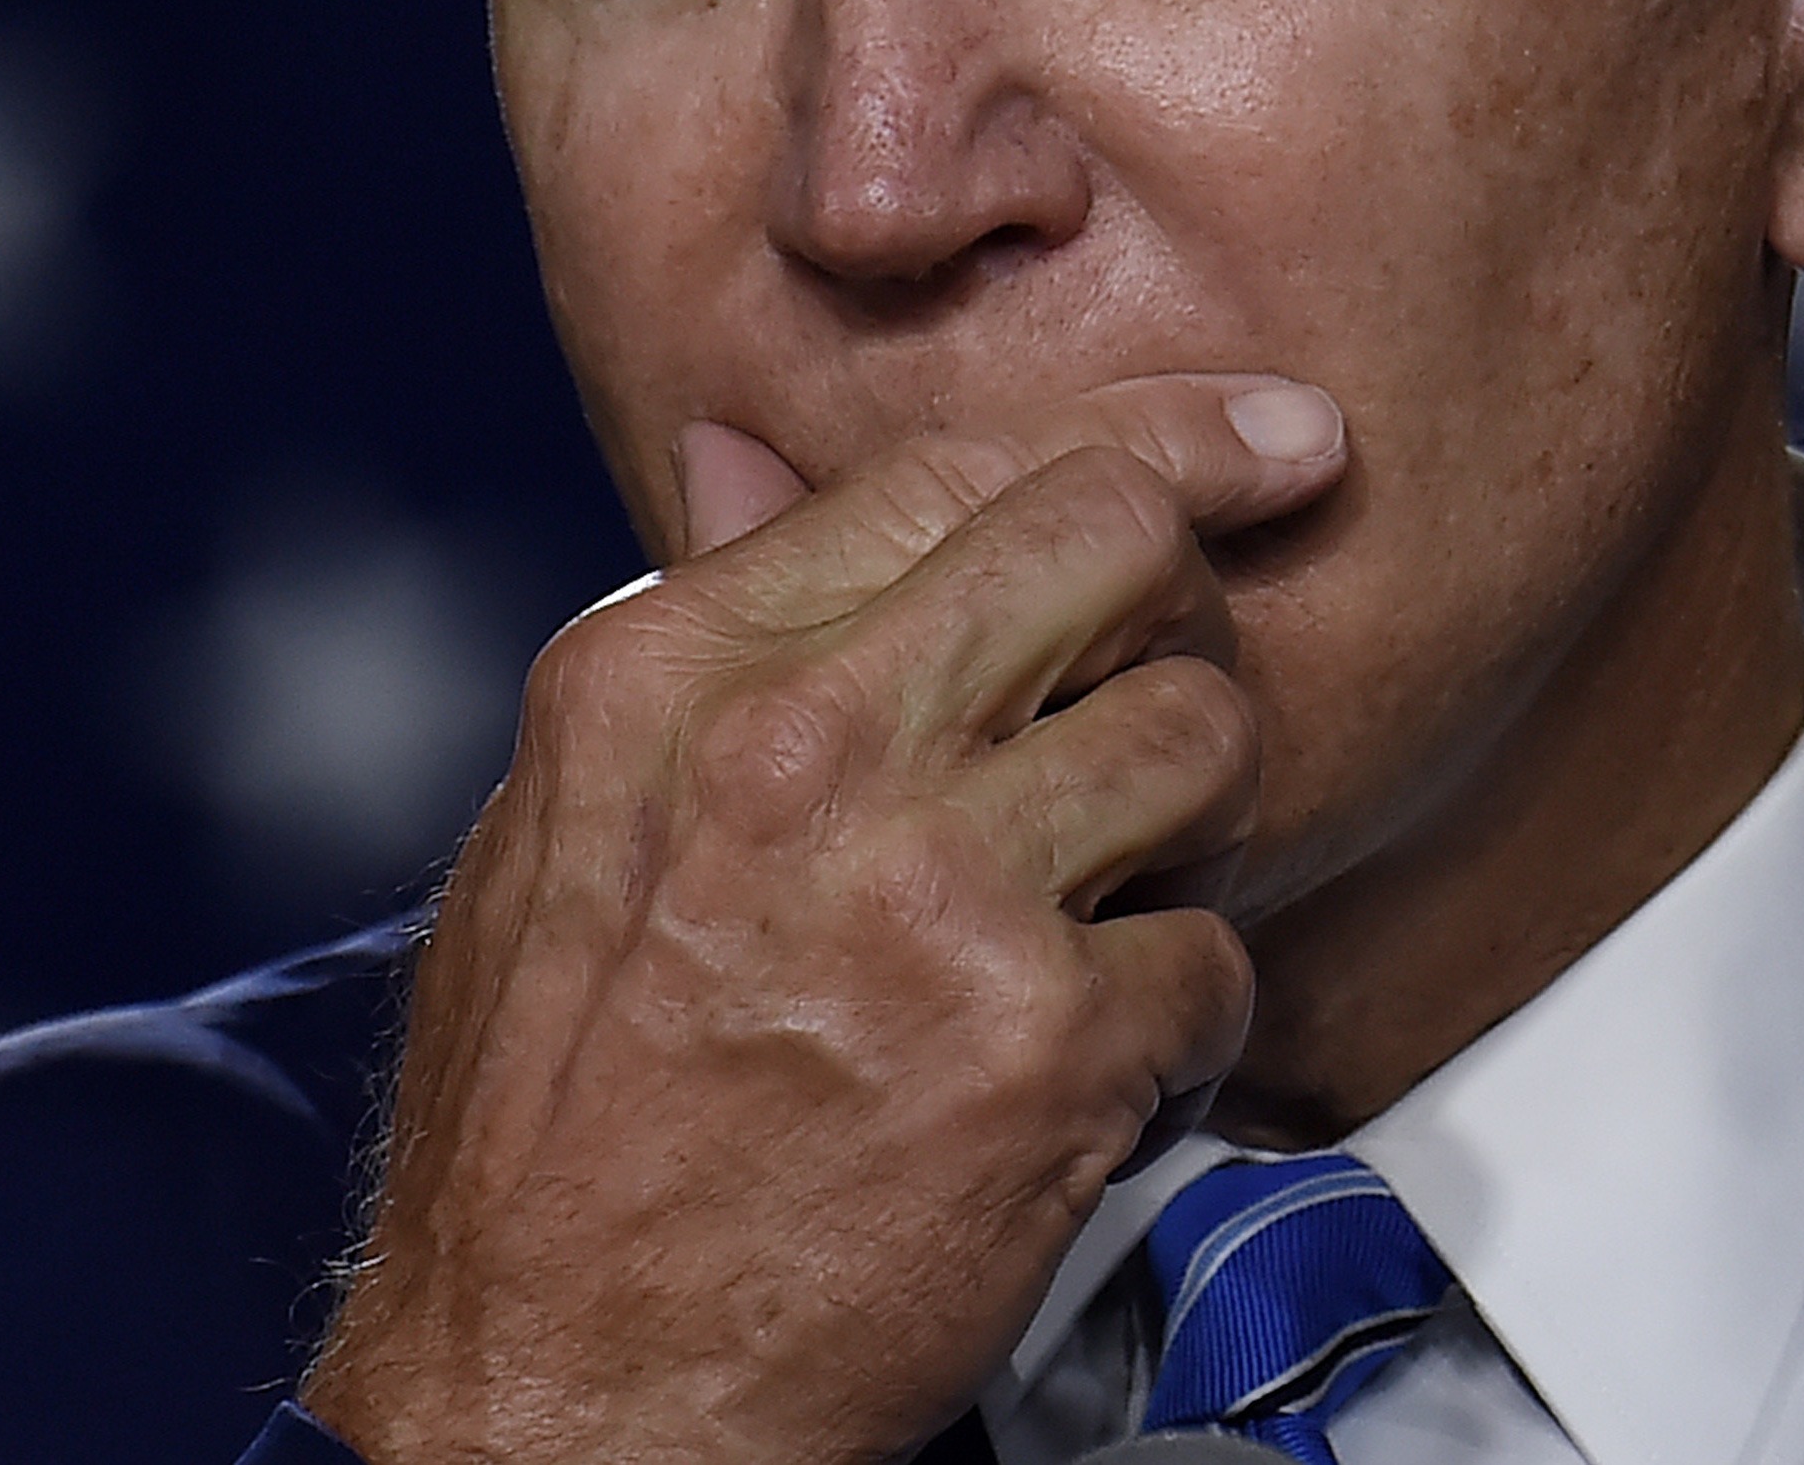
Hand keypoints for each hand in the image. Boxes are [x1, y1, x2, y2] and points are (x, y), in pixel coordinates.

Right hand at [299, 373, 1348, 1464]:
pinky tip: (1093, 1062)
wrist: (552, 1389)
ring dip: (1190, 818)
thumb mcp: (562, 825)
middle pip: (1111, 542)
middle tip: (1170, 672)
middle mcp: (805, 749)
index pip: (956, 466)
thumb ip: (696, 634)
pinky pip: (1219, 953)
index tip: (1256, 437)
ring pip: (1203, 733)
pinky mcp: (1044, 1048)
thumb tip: (749, 457)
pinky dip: (1184, 1016)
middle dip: (1180, 595)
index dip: (1147, 434)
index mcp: (673, 672)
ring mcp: (933, 892)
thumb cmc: (547, 1125)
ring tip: (1106, 896)